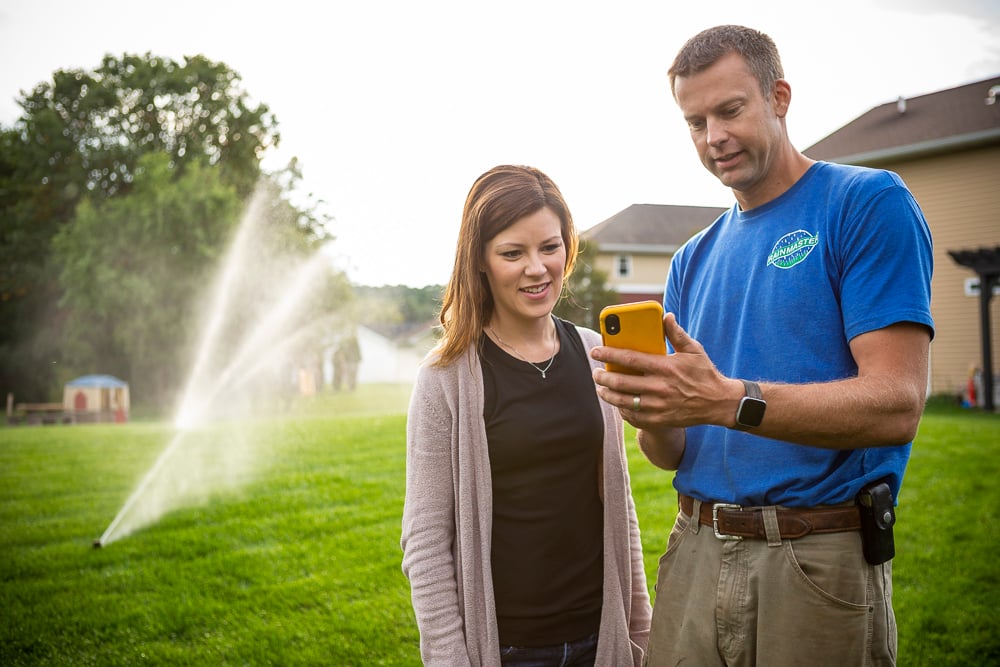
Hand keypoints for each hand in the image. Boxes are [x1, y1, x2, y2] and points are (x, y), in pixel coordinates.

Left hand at [591, 312, 741, 428]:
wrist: (719, 403)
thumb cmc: (704, 374)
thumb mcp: (694, 350)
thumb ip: (676, 333)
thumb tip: (666, 315)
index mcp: (665, 367)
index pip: (630, 359)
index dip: (609, 354)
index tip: (595, 351)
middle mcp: (660, 387)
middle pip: (621, 383)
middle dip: (603, 377)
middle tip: (595, 373)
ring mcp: (659, 406)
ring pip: (624, 401)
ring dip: (608, 395)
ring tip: (601, 388)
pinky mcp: (660, 420)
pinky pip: (634, 416)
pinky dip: (622, 409)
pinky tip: (617, 402)